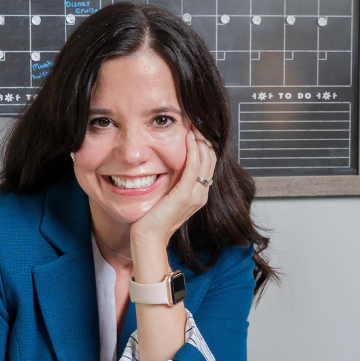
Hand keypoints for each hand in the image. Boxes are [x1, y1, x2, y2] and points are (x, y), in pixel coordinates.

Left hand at [130, 128, 217, 253]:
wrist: (148, 237)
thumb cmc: (153, 218)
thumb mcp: (168, 195)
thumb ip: (174, 181)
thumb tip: (171, 164)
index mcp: (199, 194)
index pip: (209, 163)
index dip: (204, 144)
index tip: (195, 129)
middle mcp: (201, 194)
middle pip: (211, 158)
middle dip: (204, 138)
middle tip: (195, 122)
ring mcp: (195, 195)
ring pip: (205, 160)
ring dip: (200, 140)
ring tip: (193, 126)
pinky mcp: (185, 195)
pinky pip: (193, 167)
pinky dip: (192, 151)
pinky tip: (188, 139)